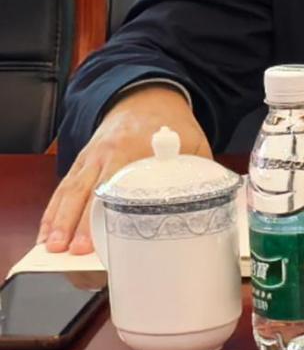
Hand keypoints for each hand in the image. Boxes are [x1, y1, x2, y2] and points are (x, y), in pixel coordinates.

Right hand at [37, 86, 211, 253]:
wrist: (146, 95)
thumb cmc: (171, 124)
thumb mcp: (192, 141)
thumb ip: (198, 170)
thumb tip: (210, 204)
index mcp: (134, 147)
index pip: (116, 182)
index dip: (106, 211)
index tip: (100, 235)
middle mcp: (107, 153)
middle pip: (86, 191)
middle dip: (76, 224)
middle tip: (71, 254)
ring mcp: (90, 158)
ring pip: (69, 191)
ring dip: (58, 221)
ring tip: (51, 250)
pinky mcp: (81, 162)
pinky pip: (63, 188)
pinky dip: (52, 211)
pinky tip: (47, 234)